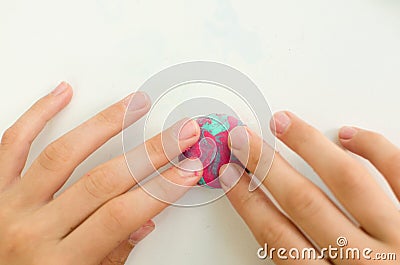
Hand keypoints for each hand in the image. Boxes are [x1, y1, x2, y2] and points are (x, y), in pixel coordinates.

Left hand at [0, 82, 202, 264]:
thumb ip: (111, 257)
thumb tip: (142, 221)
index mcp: (58, 262)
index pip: (120, 216)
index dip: (160, 190)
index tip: (187, 170)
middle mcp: (32, 229)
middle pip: (101, 181)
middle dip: (150, 153)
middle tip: (179, 134)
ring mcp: (10, 205)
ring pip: (62, 153)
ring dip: (105, 124)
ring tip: (134, 105)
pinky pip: (13, 143)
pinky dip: (37, 114)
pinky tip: (61, 95)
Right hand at [219, 111, 398, 263]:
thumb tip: (275, 232)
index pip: (277, 239)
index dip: (248, 202)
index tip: (231, 175)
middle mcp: (369, 264)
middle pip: (304, 204)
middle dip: (266, 166)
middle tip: (244, 139)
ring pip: (349, 180)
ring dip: (309, 147)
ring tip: (285, 124)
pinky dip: (375, 149)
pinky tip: (349, 135)